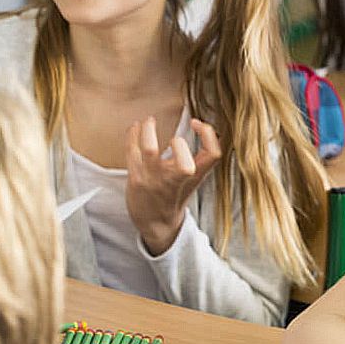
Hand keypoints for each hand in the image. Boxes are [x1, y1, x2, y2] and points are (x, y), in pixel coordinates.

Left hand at [126, 116, 221, 254]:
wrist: (157, 223)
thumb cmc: (176, 194)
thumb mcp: (196, 179)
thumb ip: (201, 158)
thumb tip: (203, 127)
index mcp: (196, 176)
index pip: (213, 154)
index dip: (208, 134)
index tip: (196, 123)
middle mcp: (176, 180)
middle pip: (184, 165)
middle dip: (179, 145)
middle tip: (174, 139)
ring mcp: (155, 180)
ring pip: (149, 150)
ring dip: (148, 130)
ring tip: (149, 121)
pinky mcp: (136, 179)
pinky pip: (131, 151)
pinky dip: (133, 134)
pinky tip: (135, 127)